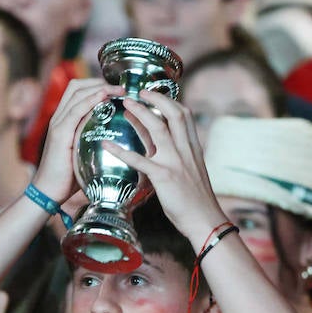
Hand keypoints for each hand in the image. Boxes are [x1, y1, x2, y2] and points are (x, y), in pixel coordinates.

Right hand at [32, 79, 123, 202]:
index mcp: (63, 120)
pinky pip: (76, 110)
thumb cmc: (67, 178)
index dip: (96, 85)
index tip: (116, 90)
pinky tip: (104, 96)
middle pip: (77, 86)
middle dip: (100, 81)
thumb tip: (117, 143)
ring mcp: (58, 123)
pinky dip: (91, 99)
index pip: (77, 91)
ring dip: (100, 87)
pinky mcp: (59, 133)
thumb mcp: (83, 154)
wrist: (49, 191)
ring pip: (77, 93)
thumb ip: (93, 143)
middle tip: (121, 87)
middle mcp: (58, 117)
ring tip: (118, 89)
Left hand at [100, 91, 224, 237]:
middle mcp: (185, 150)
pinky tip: (107, 145)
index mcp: (193, 148)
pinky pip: (138, 159)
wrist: (204, 220)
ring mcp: (175, 161)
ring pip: (158, 128)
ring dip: (140, 113)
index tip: (155, 94)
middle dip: (156, 98)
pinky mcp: (163, 176)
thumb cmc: (197, 200)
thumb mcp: (193, 171)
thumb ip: (181, 155)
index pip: (184, 115)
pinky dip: (121, 151)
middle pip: (173, 113)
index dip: (169, 101)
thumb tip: (165, 146)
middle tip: (138, 91)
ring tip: (125, 104)